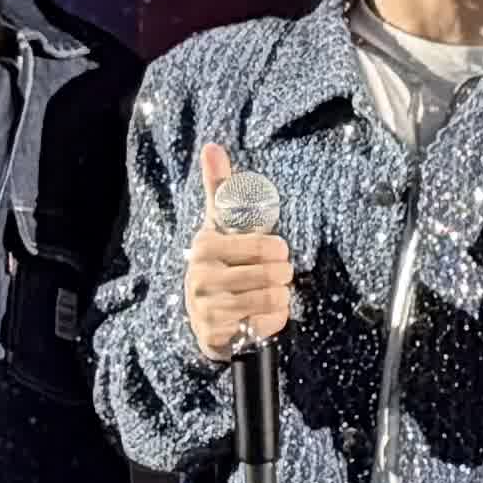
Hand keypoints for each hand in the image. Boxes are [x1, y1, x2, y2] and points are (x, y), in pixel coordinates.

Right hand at [186, 142, 295, 361]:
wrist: (203, 315)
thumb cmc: (219, 262)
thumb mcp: (218, 226)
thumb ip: (220, 189)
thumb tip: (212, 146)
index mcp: (205, 245)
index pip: (261, 245)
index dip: (278, 250)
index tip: (279, 252)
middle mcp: (200, 277)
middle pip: (269, 275)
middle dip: (281, 276)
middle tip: (278, 275)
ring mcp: (206, 308)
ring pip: (269, 300)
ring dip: (279, 297)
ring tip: (273, 293)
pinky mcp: (216, 336)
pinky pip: (264, 327)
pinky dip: (273, 322)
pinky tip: (264, 316)